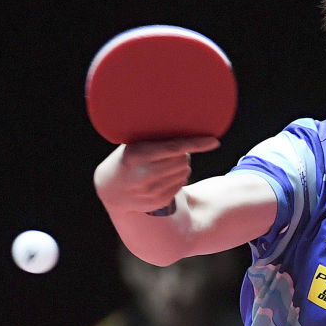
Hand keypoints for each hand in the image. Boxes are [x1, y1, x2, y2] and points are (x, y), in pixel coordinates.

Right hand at [94, 136, 220, 213]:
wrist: (111, 189)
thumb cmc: (127, 159)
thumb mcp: (133, 144)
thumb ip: (154, 138)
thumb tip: (185, 123)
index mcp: (139, 155)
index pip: (175, 148)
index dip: (197, 144)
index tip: (214, 141)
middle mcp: (146, 174)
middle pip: (183, 160)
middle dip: (182, 154)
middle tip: (168, 153)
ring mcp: (153, 191)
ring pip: (184, 172)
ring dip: (180, 166)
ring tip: (163, 165)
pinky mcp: (159, 201)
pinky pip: (181, 184)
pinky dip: (177, 178)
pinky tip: (162, 177)